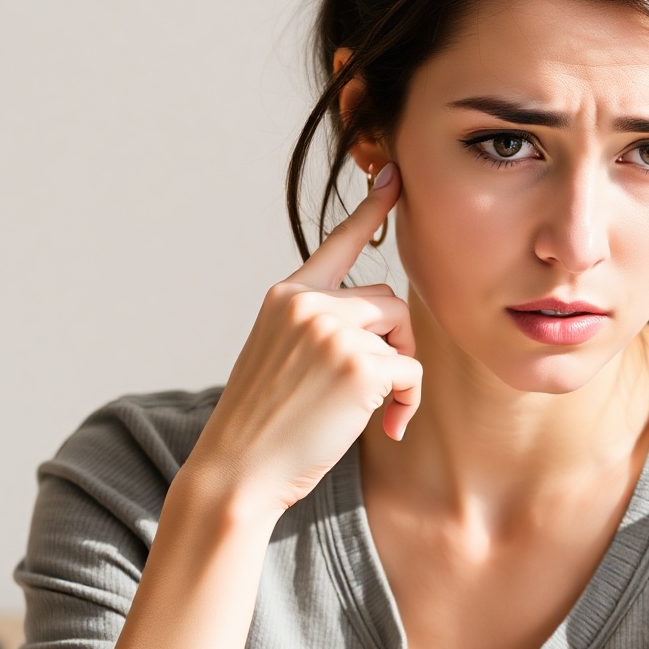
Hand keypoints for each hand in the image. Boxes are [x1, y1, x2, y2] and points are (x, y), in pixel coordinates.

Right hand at [180, 165, 421, 521]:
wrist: (238, 472)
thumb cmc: (265, 427)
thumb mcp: (283, 359)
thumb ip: (322, 329)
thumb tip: (384, 328)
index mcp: (285, 296)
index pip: (337, 243)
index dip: (371, 209)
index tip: (393, 176)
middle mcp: (307, 302)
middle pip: (386, 299)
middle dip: (395, 341)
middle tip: (382, 388)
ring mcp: (332, 329)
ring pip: (400, 330)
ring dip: (401, 370)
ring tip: (379, 411)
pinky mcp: (359, 363)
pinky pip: (410, 372)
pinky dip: (407, 402)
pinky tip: (385, 428)